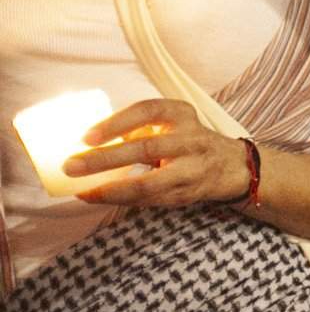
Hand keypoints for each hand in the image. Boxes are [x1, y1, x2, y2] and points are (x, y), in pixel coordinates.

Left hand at [63, 99, 251, 208]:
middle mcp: (191, 141)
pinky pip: (149, 199)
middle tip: (72, 165)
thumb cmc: (191, 141)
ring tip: (82, 189)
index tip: (87, 136)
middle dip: (104, 159)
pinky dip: (120, 199)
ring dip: (111, 189)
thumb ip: (141, 127)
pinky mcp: (186, 194)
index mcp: (183, 115)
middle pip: (146, 149)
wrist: (234, 167)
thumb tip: (94, 139)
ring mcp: (191, 170)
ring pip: (149, 183)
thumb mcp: (173, 123)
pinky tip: (97, 196)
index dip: (117, 123)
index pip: (148, 111)